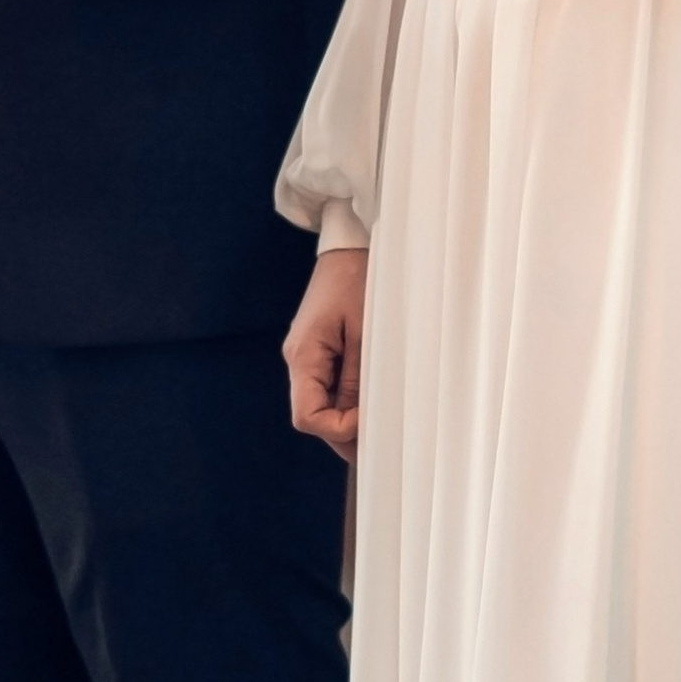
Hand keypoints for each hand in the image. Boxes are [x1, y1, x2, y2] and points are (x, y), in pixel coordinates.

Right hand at [285, 246, 367, 453]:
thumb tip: (358, 420)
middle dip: (344, 430)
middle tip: (382, 436)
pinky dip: (346, 398)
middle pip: (312, 416)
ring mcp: (306, 354)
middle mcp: (298, 359)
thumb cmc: (360, 281)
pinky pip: (327, 385)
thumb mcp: (365, 334)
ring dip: (347, 415)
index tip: (371, 422)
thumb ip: (358, 380)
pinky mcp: (317, 348)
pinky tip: (370, 397)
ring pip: (321, 403)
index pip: (307, 418)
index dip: (338, 429)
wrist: (349, 245)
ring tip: (381, 416)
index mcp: (303, 356)